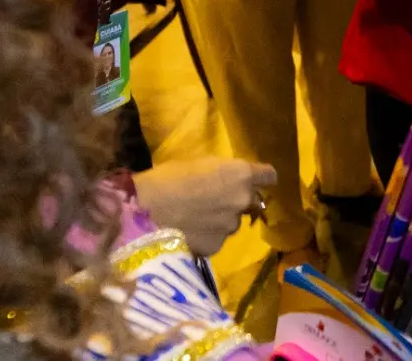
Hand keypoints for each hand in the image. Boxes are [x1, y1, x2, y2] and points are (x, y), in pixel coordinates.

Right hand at [132, 157, 277, 256]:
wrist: (142, 213)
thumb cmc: (166, 178)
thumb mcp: (198, 164)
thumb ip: (221, 173)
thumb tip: (227, 181)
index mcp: (241, 175)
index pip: (269, 176)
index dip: (260, 178)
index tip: (252, 180)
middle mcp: (242, 202)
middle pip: (249, 202)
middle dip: (235, 201)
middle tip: (211, 201)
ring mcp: (230, 227)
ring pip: (231, 222)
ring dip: (220, 221)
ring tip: (193, 220)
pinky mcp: (216, 247)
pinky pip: (216, 239)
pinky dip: (206, 237)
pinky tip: (186, 234)